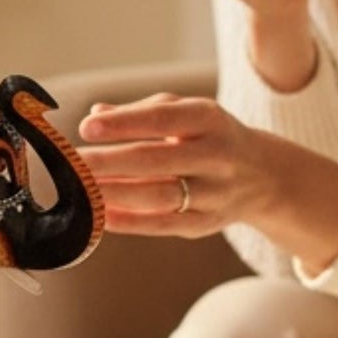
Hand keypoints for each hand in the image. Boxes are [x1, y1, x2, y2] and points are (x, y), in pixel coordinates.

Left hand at [77, 95, 274, 239]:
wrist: (264, 175)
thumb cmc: (207, 136)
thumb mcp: (184, 112)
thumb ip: (139, 112)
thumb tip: (95, 114)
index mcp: (208, 118)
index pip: (162, 118)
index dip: (123, 123)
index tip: (86, 127)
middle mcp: (216, 155)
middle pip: (156, 160)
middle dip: (110, 162)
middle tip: (73, 163)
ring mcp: (215, 193)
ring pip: (159, 196)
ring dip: (115, 194)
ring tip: (80, 190)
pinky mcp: (207, 223)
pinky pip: (163, 225)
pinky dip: (129, 222)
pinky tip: (100, 216)